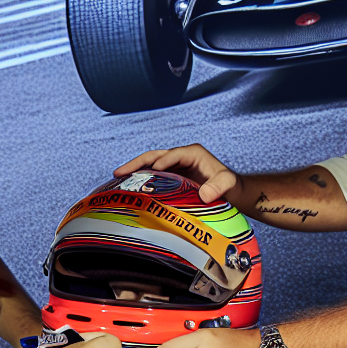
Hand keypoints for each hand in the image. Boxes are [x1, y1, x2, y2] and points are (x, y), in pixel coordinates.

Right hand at [115, 144, 236, 203]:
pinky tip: (128, 187)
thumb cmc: (229, 186)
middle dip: (137, 163)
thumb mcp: (227, 184)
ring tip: (117, 178)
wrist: (229, 192)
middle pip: (154, 156)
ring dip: (134, 171)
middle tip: (119, 172)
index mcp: (192, 153)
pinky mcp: (169, 176)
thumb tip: (205, 195)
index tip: (153, 172)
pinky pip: (152, 176)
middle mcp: (180, 156)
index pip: (173, 154)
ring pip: (150, 165)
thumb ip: (218, 186)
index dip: (162, 162)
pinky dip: (140, 179)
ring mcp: (173, 166)